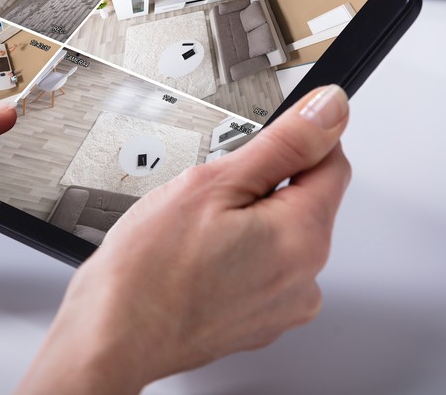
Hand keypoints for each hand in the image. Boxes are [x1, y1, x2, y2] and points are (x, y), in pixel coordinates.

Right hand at [18, 85, 350, 393]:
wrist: (112, 335)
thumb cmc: (147, 271)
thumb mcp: (211, 184)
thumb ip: (281, 144)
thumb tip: (330, 110)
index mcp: (302, 237)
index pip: (333, 162)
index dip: (299, 139)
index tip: (267, 138)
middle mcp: (305, 279)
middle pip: (302, 202)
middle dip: (261, 187)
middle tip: (207, 196)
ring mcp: (282, 307)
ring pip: (278, 237)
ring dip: (247, 223)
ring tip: (194, 234)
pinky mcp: (258, 323)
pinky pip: (261, 271)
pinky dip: (236, 258)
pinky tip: (195, 260)